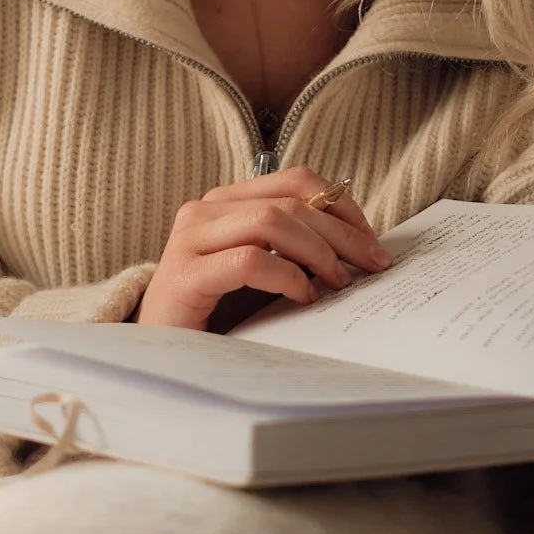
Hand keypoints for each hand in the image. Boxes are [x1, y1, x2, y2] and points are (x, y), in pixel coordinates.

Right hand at [134, 166, 391, 330]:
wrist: (161, 353)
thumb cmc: (217, 313)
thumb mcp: (264, 271)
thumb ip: (295, 248)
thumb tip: (360, 245)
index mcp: (226, 201)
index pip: (295, 180)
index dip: (341, 204)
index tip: (371, 239)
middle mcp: (204, 210)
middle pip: (290, 202)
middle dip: (342, 233)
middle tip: (372, 264)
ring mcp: (190, 239)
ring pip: (271, 220)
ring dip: (317, 252)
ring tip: (338, 282)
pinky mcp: (185, 275)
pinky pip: (249, 261)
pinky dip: (287, 276)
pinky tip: (302, 297)